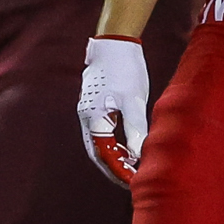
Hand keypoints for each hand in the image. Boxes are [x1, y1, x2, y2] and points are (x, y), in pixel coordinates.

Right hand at [78, 34, 150, 184]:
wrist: (115, 41)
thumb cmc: (125, 69)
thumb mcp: (133, 101)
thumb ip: (135, 130)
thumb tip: (137, 156)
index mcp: (93, 117)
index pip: (104, 154)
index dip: (119, 170)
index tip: (134, 181)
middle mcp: (86, 116)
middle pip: (97, 153)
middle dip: (114, 168)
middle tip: (132, 181)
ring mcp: (89, 110)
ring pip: (99, 143)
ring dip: (113, 156)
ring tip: (132, 167)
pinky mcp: (95, 104)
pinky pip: (101, 132)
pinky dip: (113, 143)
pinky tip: (127, 146)